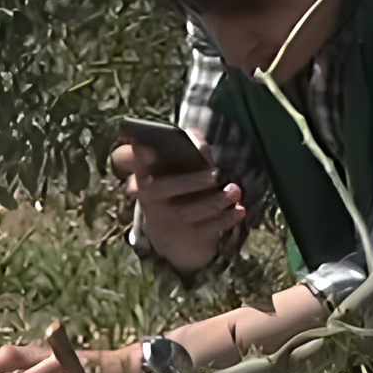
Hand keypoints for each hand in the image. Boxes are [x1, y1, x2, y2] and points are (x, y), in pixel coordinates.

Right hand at [112, 140, 243, 273]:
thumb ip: (184, 149)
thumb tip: (197, 138)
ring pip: (186, 212)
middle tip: (216, 174)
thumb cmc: (176, 184)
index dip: (137, 156)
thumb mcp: (174, 166)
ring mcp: (165, 218)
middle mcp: (149, 197)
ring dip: (214, 202)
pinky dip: (225, 220)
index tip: (146, 149)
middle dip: (191, 182)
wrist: (171, 228)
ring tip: (234, 190)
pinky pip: (204, 230)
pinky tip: (239, 210)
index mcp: (144, 175)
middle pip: (163, 190)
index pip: (134, 163)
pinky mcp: (185, 235)